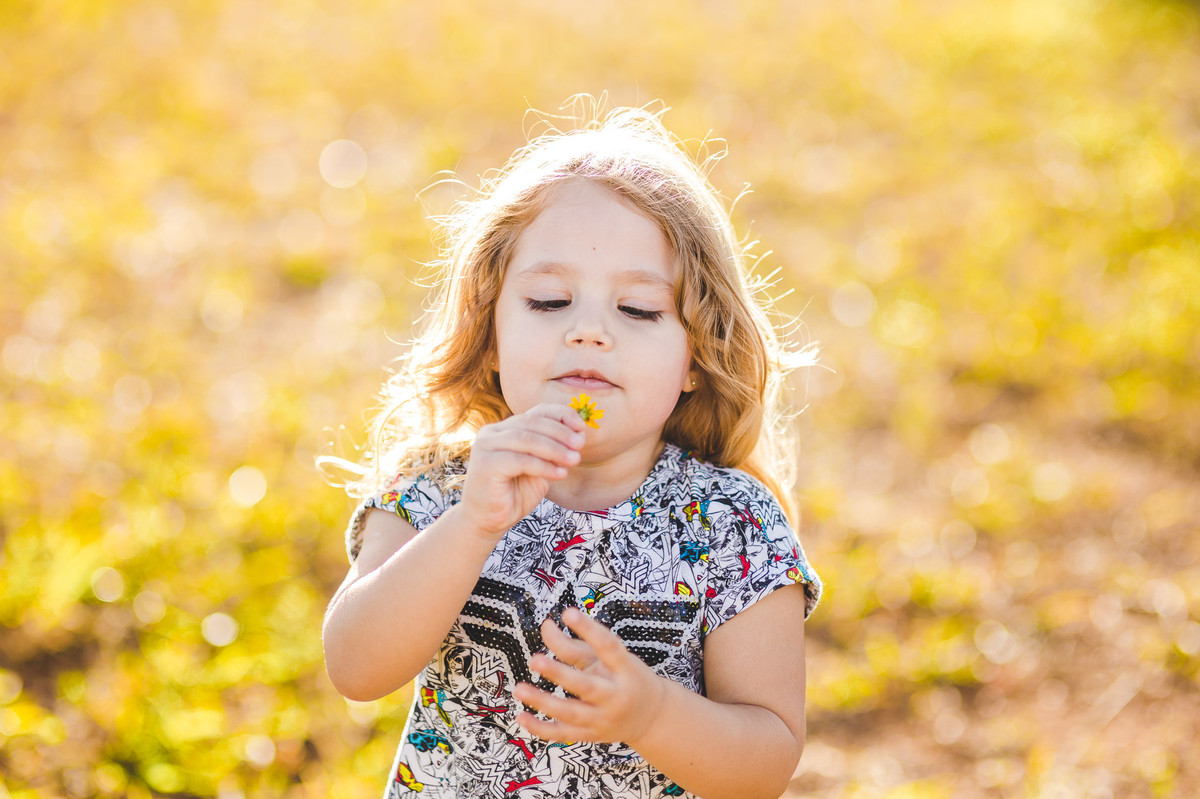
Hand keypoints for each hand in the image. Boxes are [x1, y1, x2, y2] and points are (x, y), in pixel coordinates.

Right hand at [458, 404, 585, 539]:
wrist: (488, 522)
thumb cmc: (514, 495)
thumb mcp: (538, 468)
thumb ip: (551, 451)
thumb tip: (579, 434)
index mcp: (505, 429)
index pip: (536, 412)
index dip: (560, 415)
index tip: (581, 426)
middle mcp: (492, 432)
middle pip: (532, 422)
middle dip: (560, 432)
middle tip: (579, 445)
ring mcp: (486, 446)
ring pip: (527, 439)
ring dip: (555, 448)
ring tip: (574, 459)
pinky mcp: (485, 464)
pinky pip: (521, 460)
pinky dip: (544, 466)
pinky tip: (560, 474)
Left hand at [513, 607, 665, 745]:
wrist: (652, 717)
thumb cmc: (625, 677)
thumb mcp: (610, 658)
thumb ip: (576, 642)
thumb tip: (546, 626)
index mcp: (625, 669)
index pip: (609, 647)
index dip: (589, 629)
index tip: (569, 613)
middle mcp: (616, 695)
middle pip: (587, 686)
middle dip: (560, 674)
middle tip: (536, 659)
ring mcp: (604, 718)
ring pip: (571, 713)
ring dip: (543, 702)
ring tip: (519, 688)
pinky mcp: (591, 735)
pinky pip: (563, 734)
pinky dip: (541, 728)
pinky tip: (521, 716)